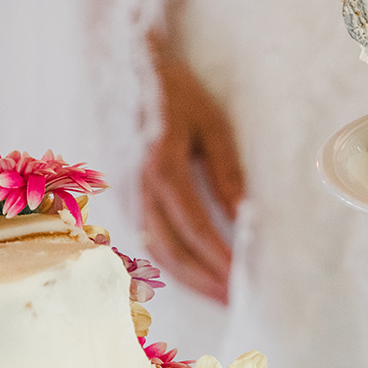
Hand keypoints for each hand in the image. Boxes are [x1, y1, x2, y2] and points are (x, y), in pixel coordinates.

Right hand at [139, 55, 244, 302]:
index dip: (218, 259)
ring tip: (218, 293)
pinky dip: (168, 259)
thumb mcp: (212, 125)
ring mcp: (124, 191)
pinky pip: (145, 236)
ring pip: (154, 248)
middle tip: (234, 301)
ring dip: (186, 276)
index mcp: (162, 165)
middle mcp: (138, 185)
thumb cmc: (176, 92)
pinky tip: (191, 271)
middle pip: (171, 248)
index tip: (243, 281)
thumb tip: (247, 217)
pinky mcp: (121, 193)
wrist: (125, 67)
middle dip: (204, 280)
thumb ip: (227, 173)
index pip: (195, 228)